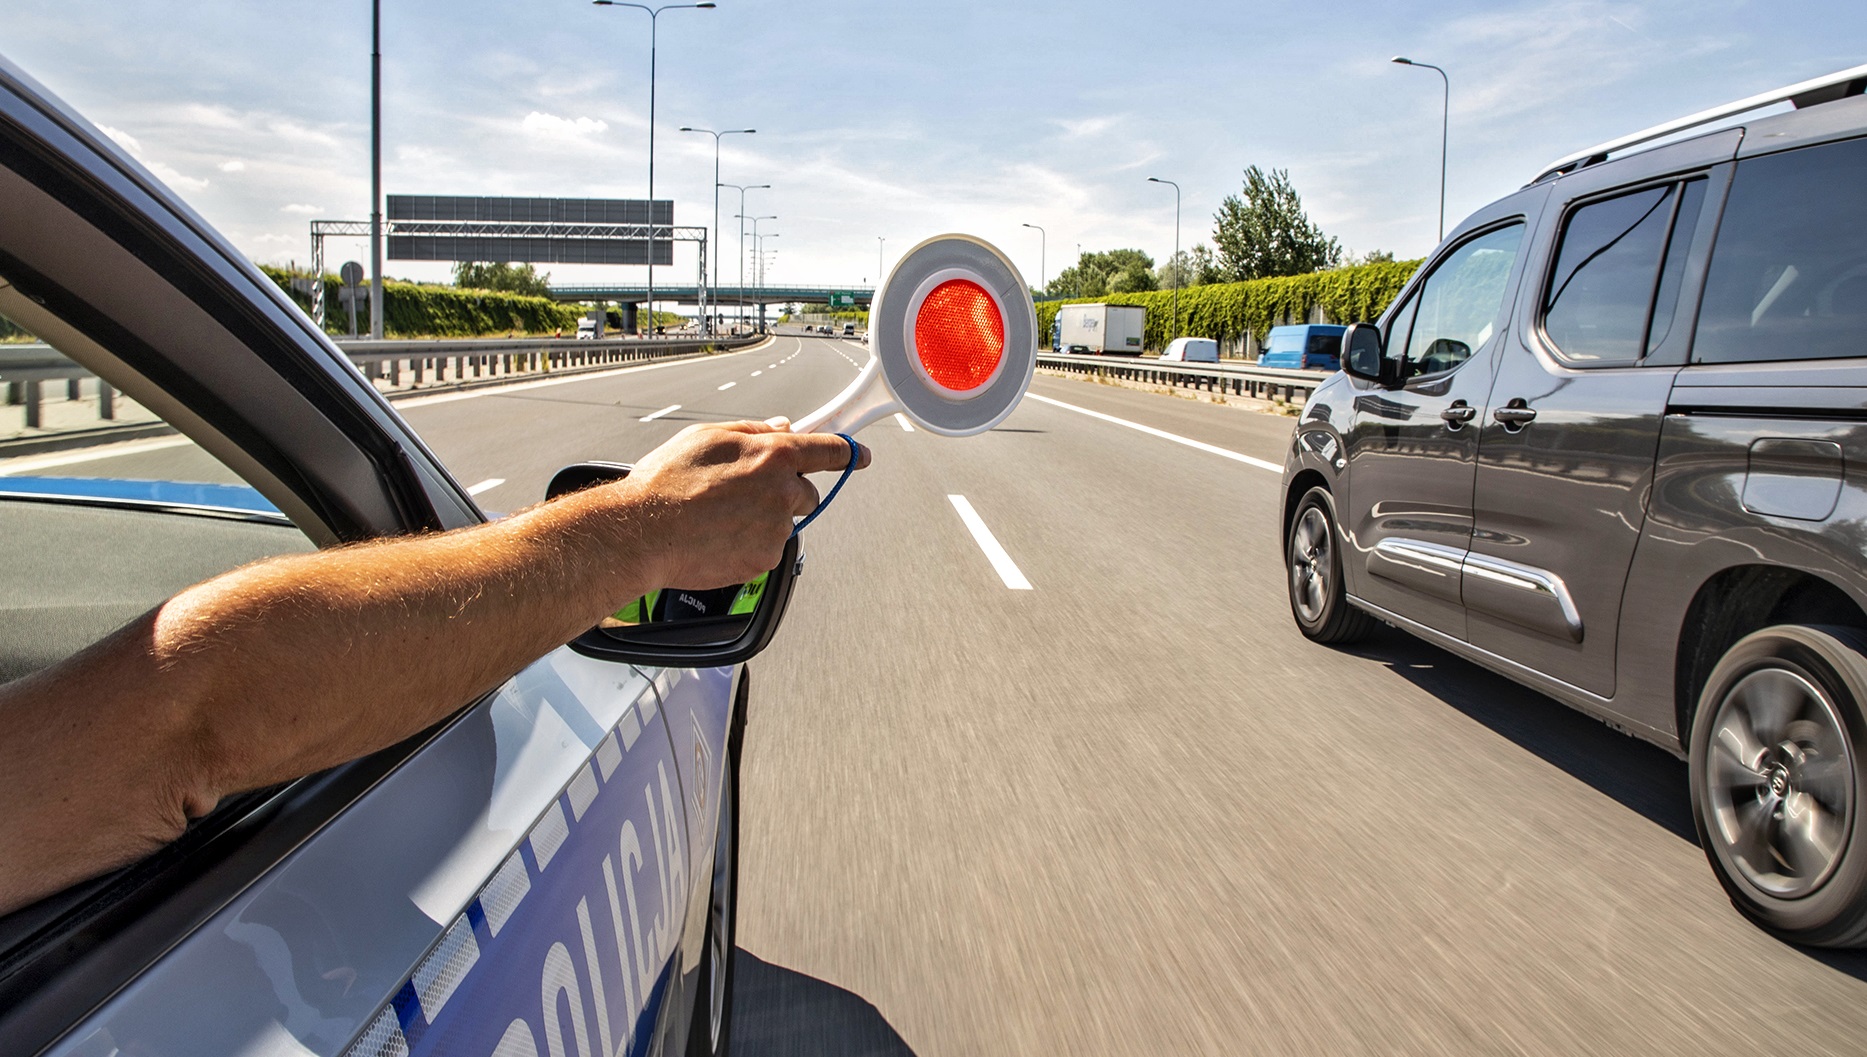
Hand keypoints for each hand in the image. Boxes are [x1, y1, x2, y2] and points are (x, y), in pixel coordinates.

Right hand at [614, 418, 869, 588]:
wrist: (645, 533)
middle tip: (744, 493)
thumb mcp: (708, 436)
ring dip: (761, 519)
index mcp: (775, 456)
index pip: (828, 451)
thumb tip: (781, 428)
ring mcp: (775, 530)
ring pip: (781, 522)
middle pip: (805, 493)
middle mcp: (783, 493)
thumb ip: (754, 431)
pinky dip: (748, 544)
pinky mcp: (763, 560)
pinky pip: (765, 548)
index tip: (861, 455)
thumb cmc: (669, 481)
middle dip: (785, 491)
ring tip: (719, 516)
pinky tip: (718, 536)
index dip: (848, 452)